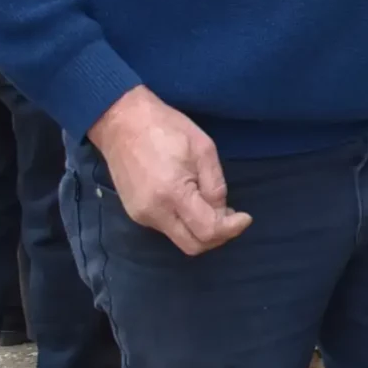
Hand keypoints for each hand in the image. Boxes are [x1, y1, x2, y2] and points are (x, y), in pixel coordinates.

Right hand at [89, 86, 251, 255]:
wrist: (121, 121)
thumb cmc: (166, 128)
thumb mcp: (203, 149)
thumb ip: (216, 185)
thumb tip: (222, 212)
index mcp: (172, 194)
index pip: (208, 231)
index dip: (232, 229)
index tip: (245, 217)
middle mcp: (154, 212)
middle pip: (193, 246)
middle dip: (217, 236)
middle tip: (231, 217)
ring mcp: (141, 215)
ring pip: (180, 238)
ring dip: (200, 229)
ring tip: (210, 204)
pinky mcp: (135, 213)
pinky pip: (167, 228)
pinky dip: (185, 222)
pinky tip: (190, 201)